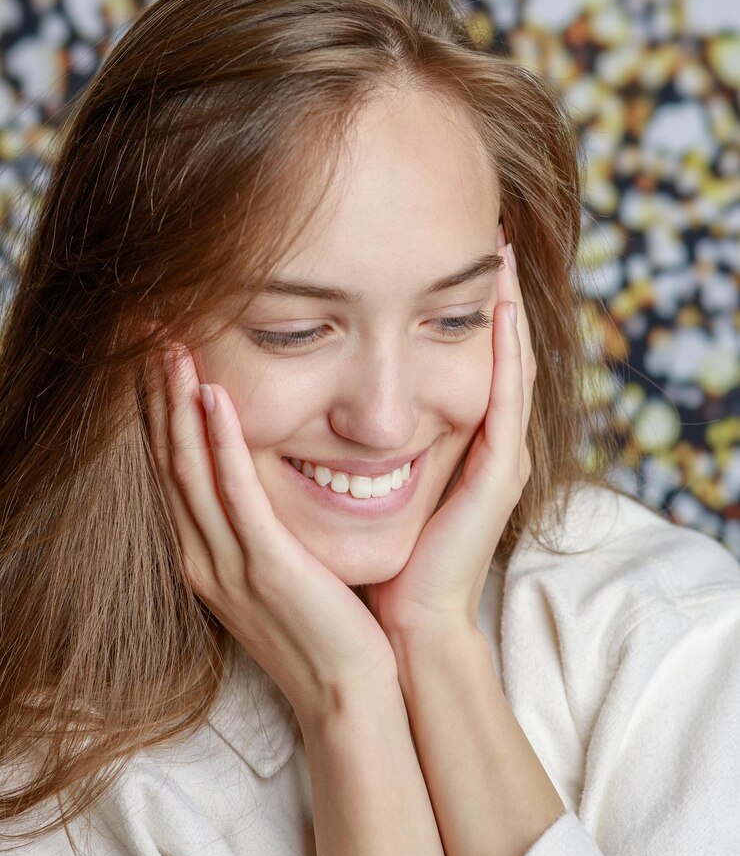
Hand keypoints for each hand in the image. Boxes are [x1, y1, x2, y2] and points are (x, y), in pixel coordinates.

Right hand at [145, 347, 398, 730]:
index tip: (158, 362)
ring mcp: (229, 564)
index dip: (159, 414)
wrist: (346, 690)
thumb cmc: (320, 626)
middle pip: (169, 461)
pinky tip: (215, 398)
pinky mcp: (265, 565)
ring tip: (172, 349)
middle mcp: (203, 558)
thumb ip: (255, 527)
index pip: (171, 472)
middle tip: (152, 337)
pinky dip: (222, 441)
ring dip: (179, 404)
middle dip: (158, 396)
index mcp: (204, 557)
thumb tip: (256, 482)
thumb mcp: (274, 571)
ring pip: (190, 469)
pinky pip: (236, 492)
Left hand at [360, 222, 534, 636]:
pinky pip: (509, 401)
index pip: (468, 357)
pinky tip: (503, 310)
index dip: (465, 306)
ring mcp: (500, 457)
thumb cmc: (384, 554)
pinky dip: (508, 354)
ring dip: (509, 309)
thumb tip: (314, 387)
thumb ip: (356, 432)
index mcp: (460, 439)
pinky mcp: (500, 475)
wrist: (407, 622)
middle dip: (496, 294)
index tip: (453, 251)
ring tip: (503, 253)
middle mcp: (489, 441)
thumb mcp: (367, 477)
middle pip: (500, 351)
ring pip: (513, 365)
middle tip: (494, 233)